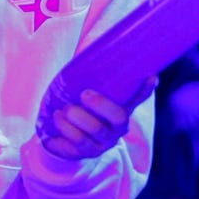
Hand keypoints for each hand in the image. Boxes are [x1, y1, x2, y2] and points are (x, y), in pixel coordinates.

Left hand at [41, 77, 155, 159]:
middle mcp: (114, 130)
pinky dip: (57, 142)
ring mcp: (99, 144)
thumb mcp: (86, 91)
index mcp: (119, 111)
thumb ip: (93, 76)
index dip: (144, 89)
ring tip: (59, 113)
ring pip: (88, 136)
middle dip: (101, 105)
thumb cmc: (79, 107)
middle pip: (117, 119)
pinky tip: (48, 137)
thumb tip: (96, 44)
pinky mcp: (81, 155)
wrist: (69, 140)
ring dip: (70, 123)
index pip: (136, 99)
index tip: (150, 75)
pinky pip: (70, 150)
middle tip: (84, 94)